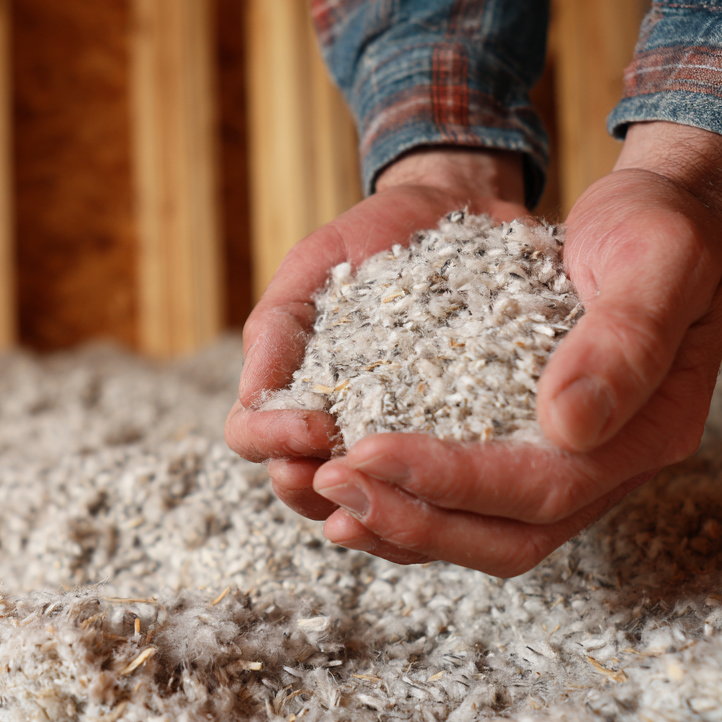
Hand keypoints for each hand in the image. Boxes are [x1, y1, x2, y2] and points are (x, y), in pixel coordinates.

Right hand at [224, 147, 529, 561]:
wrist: (452, 210)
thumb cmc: (369, 240)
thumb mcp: (314, 266)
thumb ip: (277, 325)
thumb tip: (248, 395)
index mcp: (291, 393)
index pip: (253, 436)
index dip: (271, 440)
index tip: (311, 422)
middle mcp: (338, 431)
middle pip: (307, 491)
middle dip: (318, 490)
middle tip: (346, 470)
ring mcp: (399, 445)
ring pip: (378, 510)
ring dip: (385, 511)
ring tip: (406, 488)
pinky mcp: (462, 445)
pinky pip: (449, 493)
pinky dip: (452, 495)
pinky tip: (473, 478)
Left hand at [226, 124, 721, 574]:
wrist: (661, 215)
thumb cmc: (661, 230)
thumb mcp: (658, 260)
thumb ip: (625, 341)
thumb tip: (567, 425)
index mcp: (647, 434)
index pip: (544, 487)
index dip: (453, 480)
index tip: (367, 449)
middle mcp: (607, 467)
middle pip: (508, 536)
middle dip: (412, 518)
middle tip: (329, 482)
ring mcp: (569, 465)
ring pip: (481, 533)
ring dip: (399, 523)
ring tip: (323, 489)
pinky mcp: (529, 447)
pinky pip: (467, 501)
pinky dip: (408, 498)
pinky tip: (350, 473)